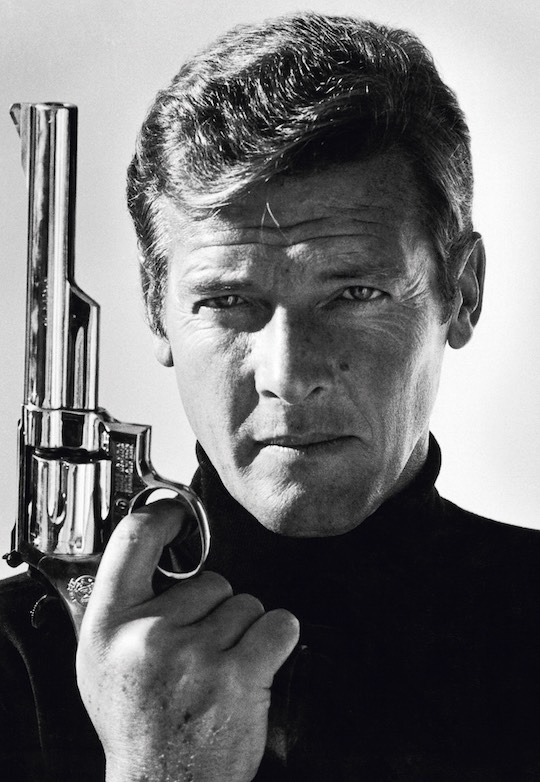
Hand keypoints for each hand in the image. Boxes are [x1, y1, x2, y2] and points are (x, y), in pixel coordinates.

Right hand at [76, 500, 299, 781]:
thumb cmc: (137, 724)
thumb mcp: (102, 662)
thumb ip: (124, 608)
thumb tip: (154, 550)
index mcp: (110, 627)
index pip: (134, 541)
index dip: (162, 517)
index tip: (177, 513)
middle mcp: (149, 636)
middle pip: (212, 580)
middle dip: (214, 611)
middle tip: (197, 653)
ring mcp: (195, 655)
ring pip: (246, 604)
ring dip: (242, 632)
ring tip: (218, 670)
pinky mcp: (239, 675)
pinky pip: (278, 624)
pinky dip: (275, 640)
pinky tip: (254, 666)